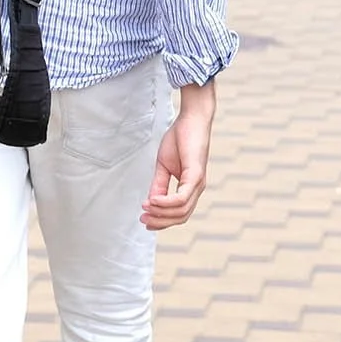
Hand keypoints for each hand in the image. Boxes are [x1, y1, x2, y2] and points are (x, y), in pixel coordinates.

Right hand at [142, 82, 215, 230]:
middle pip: (181, 217)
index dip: (161, 221)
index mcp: (190, 187)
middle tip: (142, 219)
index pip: (178, 213)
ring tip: (145, 208)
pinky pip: (182, 198)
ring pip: (181, 211)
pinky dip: (166, 202)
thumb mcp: (164, 166)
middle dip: (160, 222)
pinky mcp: (196, 175)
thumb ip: (159, 185)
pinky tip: (153, 200)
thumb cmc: (180, 139)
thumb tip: (151, 202)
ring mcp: (198, 183)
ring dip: (161, 213)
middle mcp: (196, 188)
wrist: (192, 119)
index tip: (144, 220)